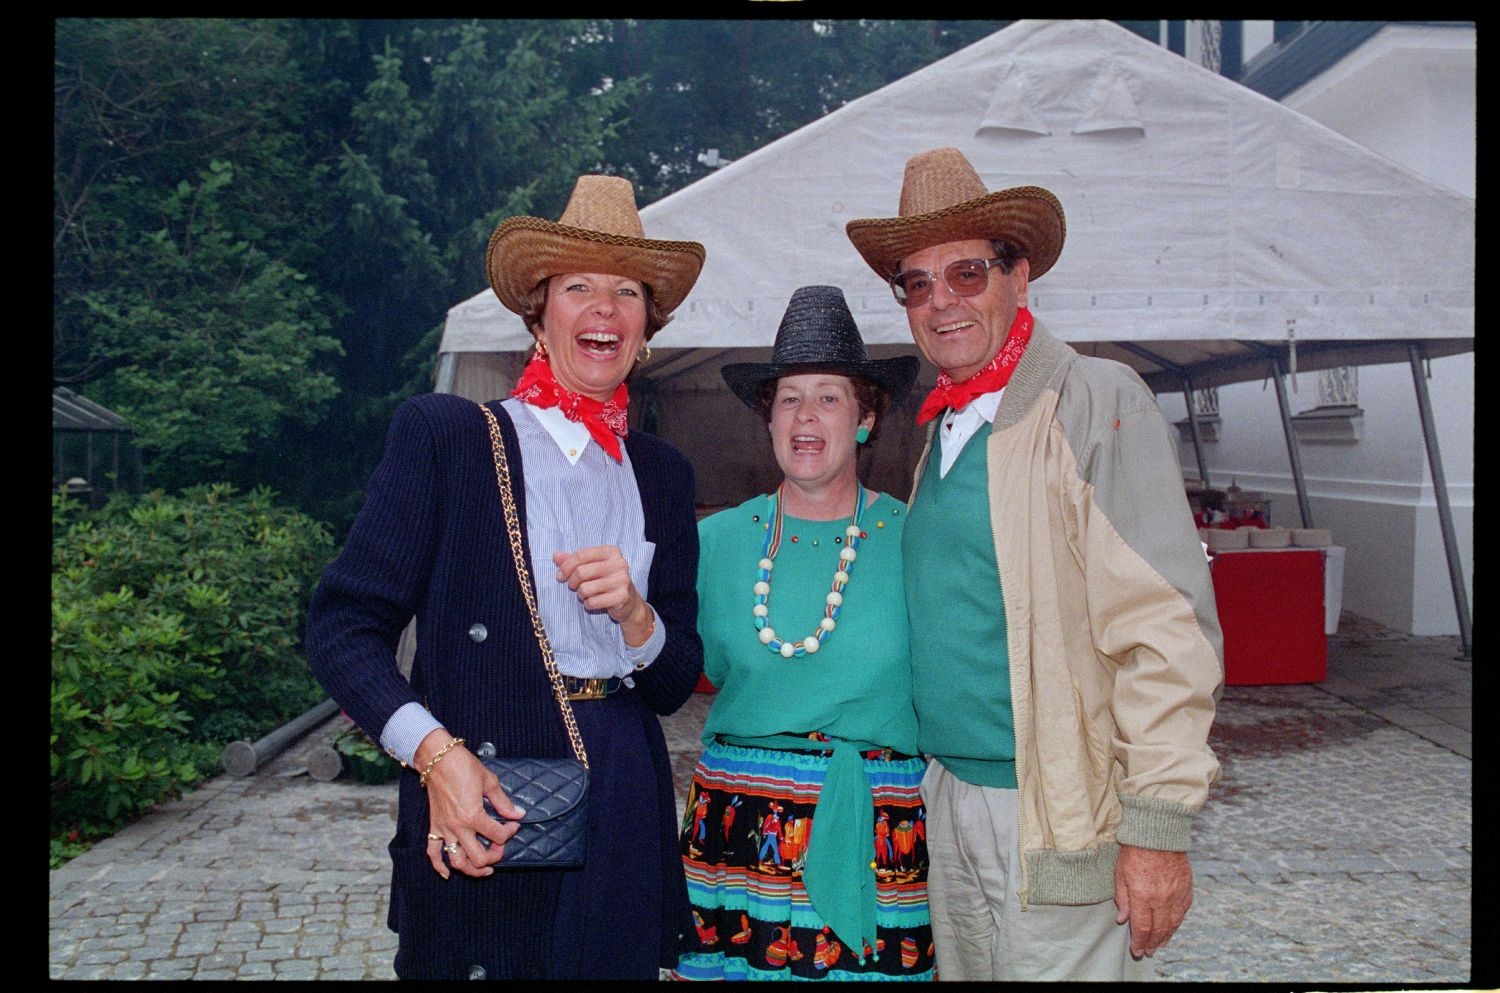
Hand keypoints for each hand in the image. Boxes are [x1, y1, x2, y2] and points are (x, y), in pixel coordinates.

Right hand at [418, 733, 524, 879]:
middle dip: (494, 856)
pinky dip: (439, 867)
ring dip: (472, 869)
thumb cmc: (463, 766)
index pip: (497, 835)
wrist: (438, 759)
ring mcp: (444, 829)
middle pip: (479, 857)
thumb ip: (503, 802)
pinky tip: (448, 874)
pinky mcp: (434, 827)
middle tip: (500, 847)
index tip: (513, 824)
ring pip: (457, 861)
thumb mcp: (489, 782)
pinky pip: (433, 853)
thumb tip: (518, 814)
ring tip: (484, 868)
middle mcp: (458, 827)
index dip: (510, 832)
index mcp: (473, 815)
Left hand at [552, 546, 653, 645]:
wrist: (628, 602)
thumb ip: (574, 560)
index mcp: (611, 551)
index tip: (560, 576)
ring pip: (585, 588)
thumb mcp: (592, 567)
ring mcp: (622, 580)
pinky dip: (588, 604)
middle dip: (572, 582)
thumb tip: (556, 556)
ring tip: (586, 595)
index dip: (566, 566)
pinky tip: (593, 602)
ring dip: (581, 594)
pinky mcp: (622, 596)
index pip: (582, 554)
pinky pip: (593, 601)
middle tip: (573, 587)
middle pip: (581, 571)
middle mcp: (619, 563)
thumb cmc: (606, 581)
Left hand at [1113, 844, 1192, 958]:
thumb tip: (1122, 919)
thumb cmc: (1135, 851)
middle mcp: (1161, 899)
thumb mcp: (1120, 873)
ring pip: (1173, 923)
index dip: (1139, 942)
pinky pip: (1183, 911)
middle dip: (1153, 944)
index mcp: (1142, 896)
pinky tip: (1172, 927)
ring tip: (1160, 945)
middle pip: (1159, 930)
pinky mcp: (1186, 888)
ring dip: (1166, 937)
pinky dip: (1177, 922)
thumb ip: (1122, 898)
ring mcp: (1176, 894)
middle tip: (1148, 952)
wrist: (1158, 833)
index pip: (1142, 928)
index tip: (1137, 951)